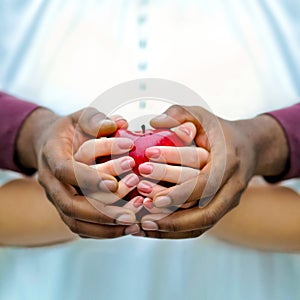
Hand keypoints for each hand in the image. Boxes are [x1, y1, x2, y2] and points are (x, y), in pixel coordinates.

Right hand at [16, 107, 140, 237]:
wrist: (51, 144)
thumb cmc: (72, 129)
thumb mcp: (80, 116)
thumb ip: (96, 119)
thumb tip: (118, 124)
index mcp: (52, 155)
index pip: (64, 170)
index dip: (87, 178)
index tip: (113, 183)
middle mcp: (51, 182)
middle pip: (69, 205)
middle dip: (102, 211)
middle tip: (132, 209)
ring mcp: (57, 198)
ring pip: (75, 222)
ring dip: (106, 227)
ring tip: (135, 223)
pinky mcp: (67, 209)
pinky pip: (81, 228)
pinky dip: (104, 232)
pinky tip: (129, 228)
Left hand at [138, 105, 288, 237]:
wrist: (249, 146)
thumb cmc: (220, 130)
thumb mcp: (202, 115)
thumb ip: (179, 114)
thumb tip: (155, 122)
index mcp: (229, 161)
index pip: (206, 184)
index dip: (181, 193)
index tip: (155, 199)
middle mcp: (233, 186)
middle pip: (207, 214)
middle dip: (174, 221)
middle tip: (143, 219)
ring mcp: (229, 200)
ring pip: (203, 224)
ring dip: (173, 230)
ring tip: (143, 228)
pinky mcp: (222, 207)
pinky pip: (201, 225)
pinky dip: (178, 230)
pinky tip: (154, 228)